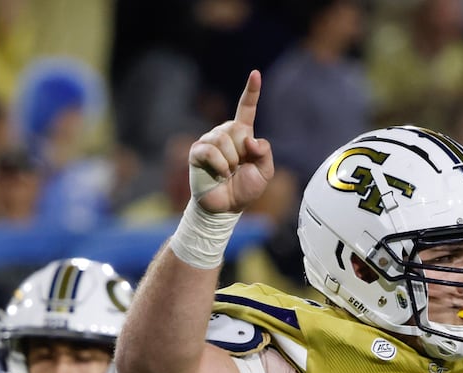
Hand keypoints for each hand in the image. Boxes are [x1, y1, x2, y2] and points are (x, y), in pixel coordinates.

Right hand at [188, 71, 273, 214]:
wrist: (226, 208)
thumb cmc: (244, 189)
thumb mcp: (264, 172)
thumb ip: (265, 153)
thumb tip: (250, 140)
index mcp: (242, 135)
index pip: (246, 109)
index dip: (251, 92)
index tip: (255, 73)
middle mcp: (224, 133)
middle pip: (236, 129)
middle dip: (241, 152)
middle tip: (237, 168)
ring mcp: (209, 141)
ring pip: (223, 140)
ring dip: (230, 162)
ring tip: (227, 173)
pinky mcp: (197, 152)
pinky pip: (211, 151)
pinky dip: (220, 166)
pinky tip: (219, 174)